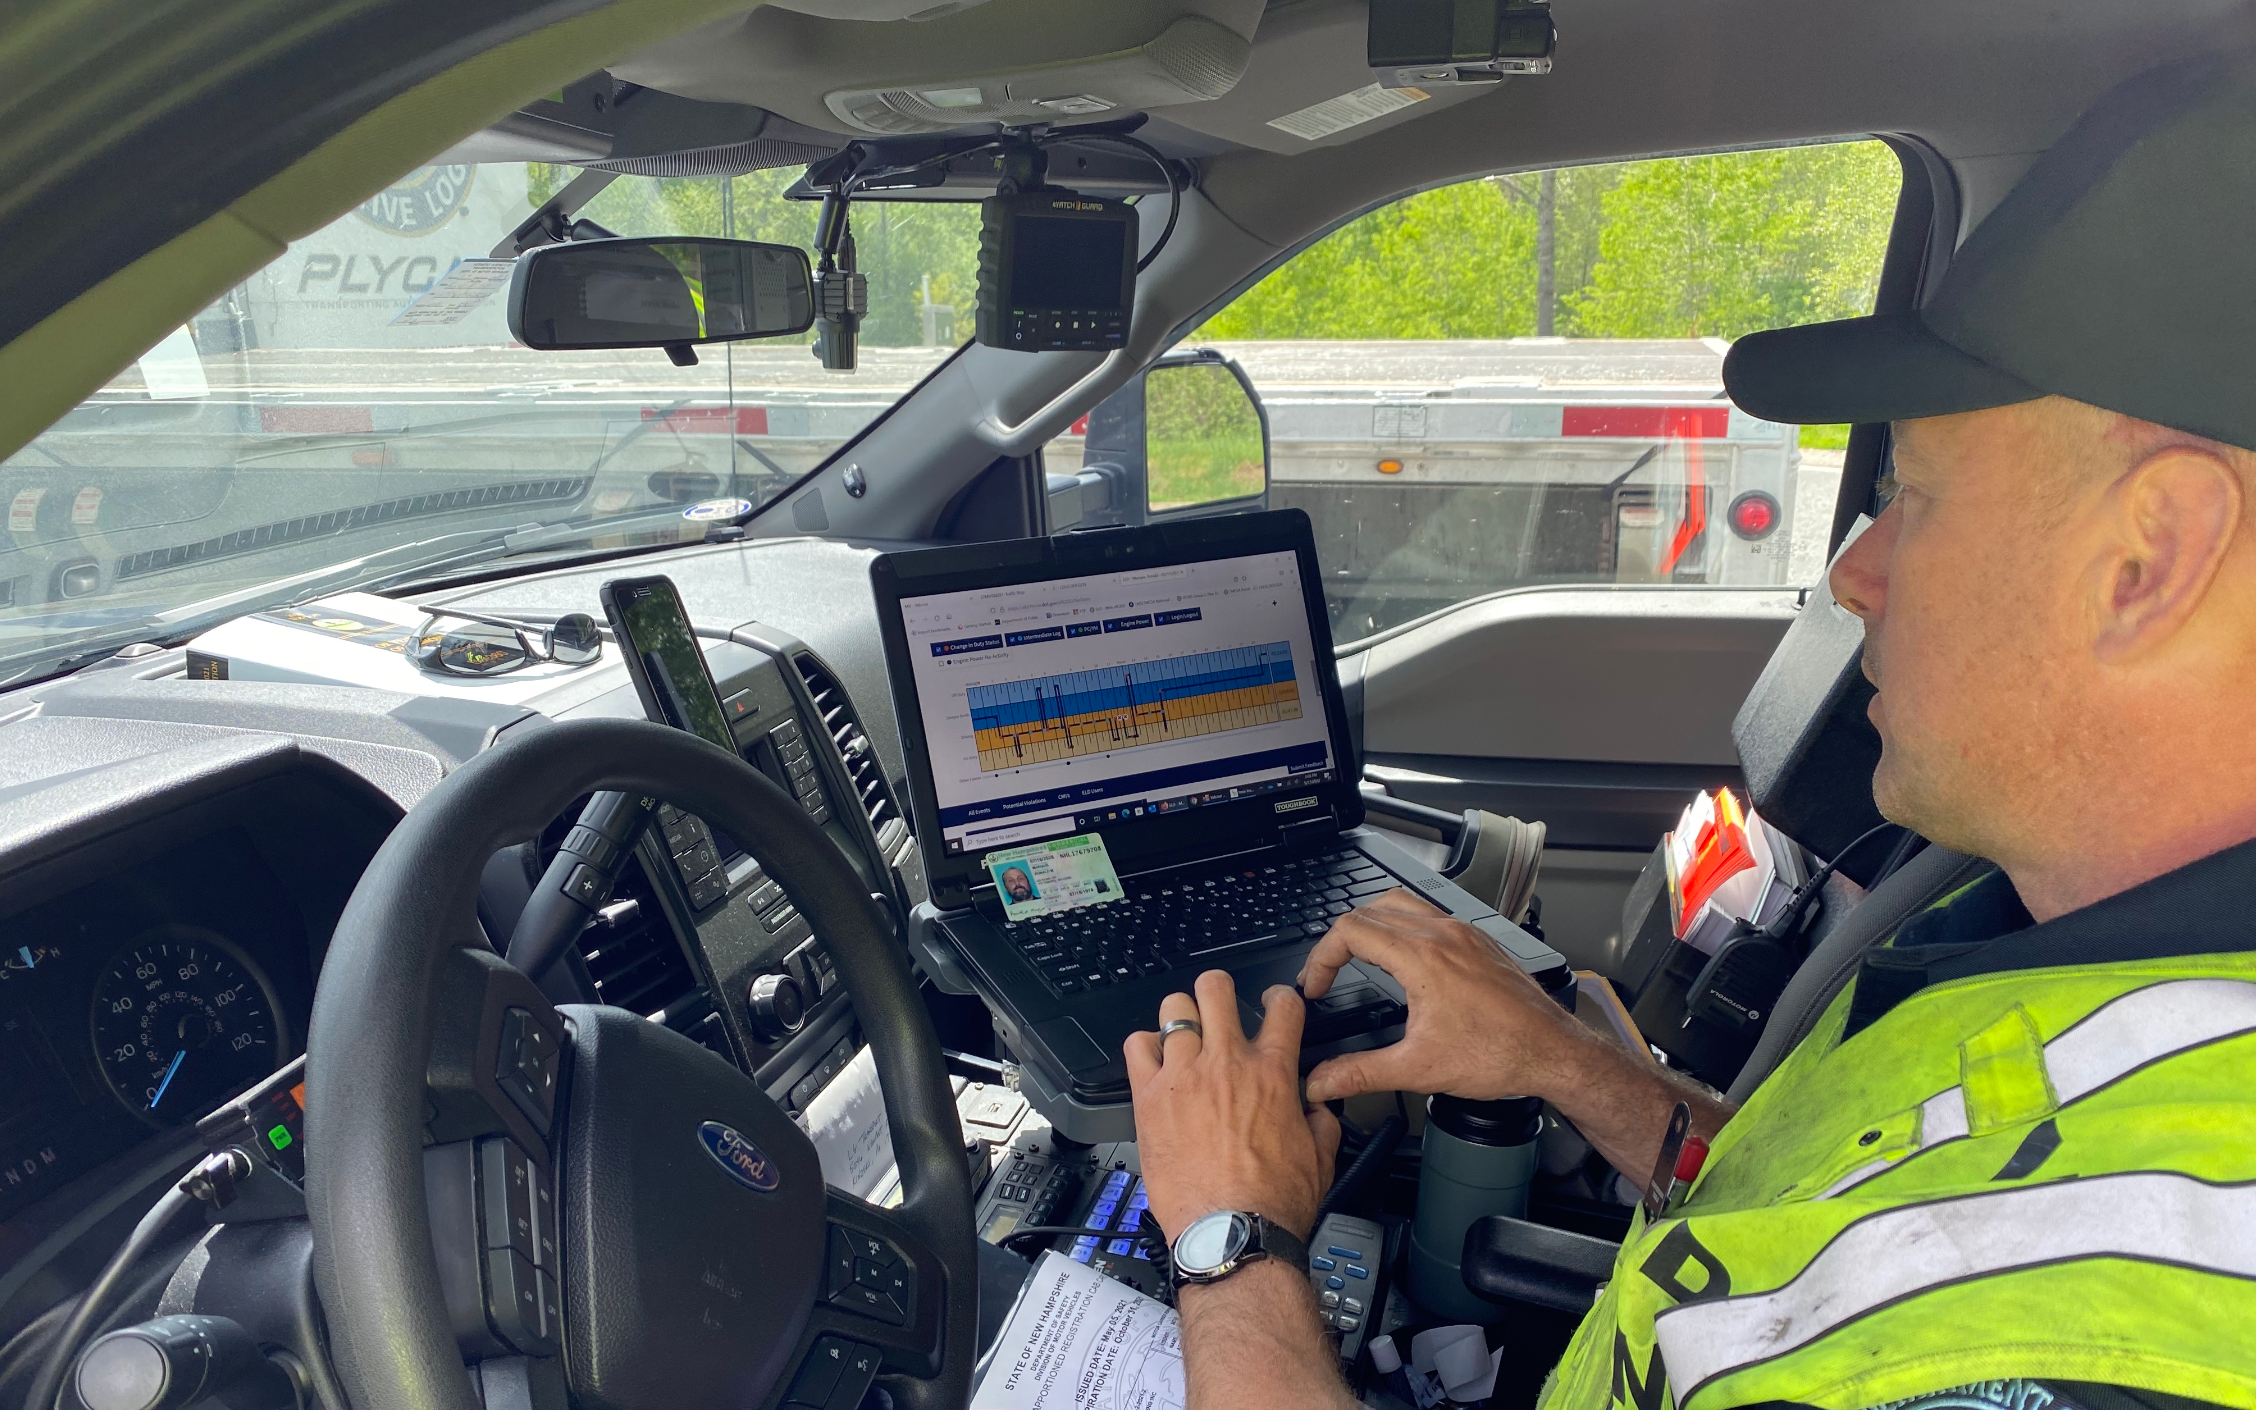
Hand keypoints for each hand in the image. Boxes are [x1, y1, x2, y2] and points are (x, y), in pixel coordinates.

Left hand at [1125, 970, 1340, 1242]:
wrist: (1232, 1234)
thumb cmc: (1273, 1203)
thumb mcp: (1321, 1158)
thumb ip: (1321, 1122)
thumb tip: (1317, 1108)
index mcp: (1272, 1073)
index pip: (1283, 1006)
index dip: (1280, 997)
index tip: (1274, 1004)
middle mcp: (1227, 1064)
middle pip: (1216, 988)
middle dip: (1218, 990)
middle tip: (1218, 1005)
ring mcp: (1184, 1077)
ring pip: (1173, 1009)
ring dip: (1180, 1017)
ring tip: (1181, 1034)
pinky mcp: (1150, 1099)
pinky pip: (1136, 1047)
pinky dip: (1144, 1047)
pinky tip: (1152, 1061)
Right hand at [1298, 889, 1588, 1104]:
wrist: (1553, 1052)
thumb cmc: (1499, 1055)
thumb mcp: (1418, 1069)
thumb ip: (1360, 1072)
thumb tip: (1321, 1081)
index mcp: (1422, 957)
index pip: (1350, 930)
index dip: (1321, 957)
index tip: (1316, 985)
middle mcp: (1442, 935)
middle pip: (1369, 910)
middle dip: (1340, 940)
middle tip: (1329, 973)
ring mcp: (1464, 933)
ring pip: (1401, 904)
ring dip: (1372, 924)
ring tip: (1359, 955)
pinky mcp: (1479, 941)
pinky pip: (1431, 915)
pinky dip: (1405, 926)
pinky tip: (1407, 958)